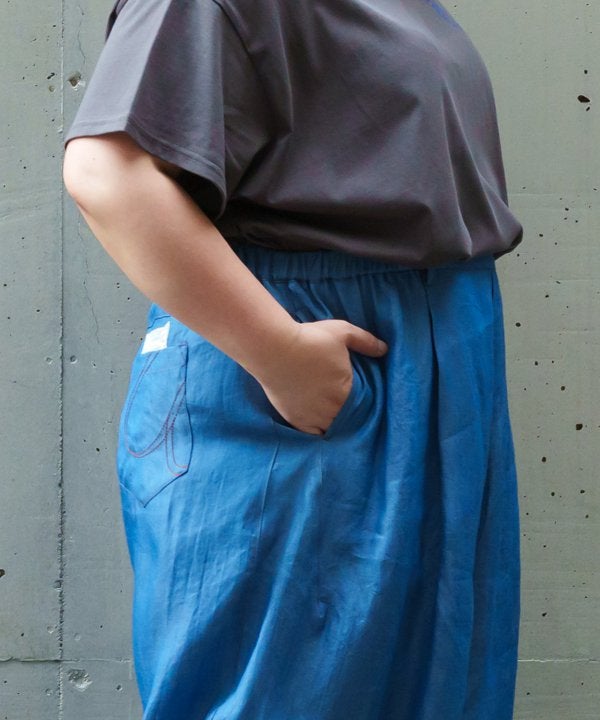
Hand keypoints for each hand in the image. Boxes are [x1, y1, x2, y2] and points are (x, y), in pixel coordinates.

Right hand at [255, 319, 387, 434]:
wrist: (273, 348)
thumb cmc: (310, 339)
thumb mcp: (342, 332)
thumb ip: (365, 342)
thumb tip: (384, 349)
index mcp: (347, 391)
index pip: (365, 405)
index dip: (365, 401)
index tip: (363, 395)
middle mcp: (332, 410)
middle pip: (348, 418)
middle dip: (350, 412)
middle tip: (346, 403)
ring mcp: (313, 417)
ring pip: (332, 428)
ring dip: (335, 422)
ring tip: (334, 414)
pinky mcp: (296, 420)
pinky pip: (313, 433)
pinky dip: (318, 430)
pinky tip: (320, 423)